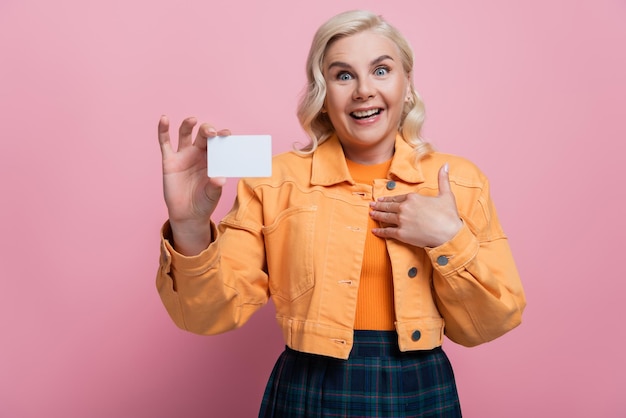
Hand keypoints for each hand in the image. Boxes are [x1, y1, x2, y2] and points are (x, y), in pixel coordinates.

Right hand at [158, 116, 229, 254]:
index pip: (218, 143)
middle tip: (212, 132)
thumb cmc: (204, 202)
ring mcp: (183, 155)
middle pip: (203, 135)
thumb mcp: (212, 196)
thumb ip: (215, 186)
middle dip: (208, 131)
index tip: (227, 134)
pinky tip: (164, 119)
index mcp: (213, 159)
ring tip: (192, 120)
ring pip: (185, 134)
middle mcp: (198, 153)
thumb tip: (220, 179)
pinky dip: (163, 130)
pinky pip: (165, 143)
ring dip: (188, 125)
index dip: (222, 137)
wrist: (188, 214)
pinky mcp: (169, 160)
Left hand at [370, 164, 462, 247]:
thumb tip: (445, 165)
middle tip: (372, 205)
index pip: (397, 197)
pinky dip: (380, 232)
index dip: (388, 198)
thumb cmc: (448, 215)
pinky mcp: (401, 234)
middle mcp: (404, 208)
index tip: (382, 199)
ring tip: (371, 214)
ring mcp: (401, 221)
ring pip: (385, 217)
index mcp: (413, 198)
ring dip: (377, 215)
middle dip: (379, 205)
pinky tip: (374, 231)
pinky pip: (387, 232)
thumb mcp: (446, 194)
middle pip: (388, 206)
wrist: (449, 233)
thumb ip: (442, 179)